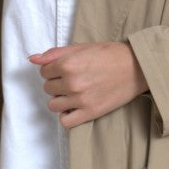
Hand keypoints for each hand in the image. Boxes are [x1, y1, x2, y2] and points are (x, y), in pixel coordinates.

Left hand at [28, 41, 148, 128]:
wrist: (136, 68)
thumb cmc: (110, 54)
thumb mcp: (82, 48)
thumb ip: (55, 53)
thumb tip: (32, 59)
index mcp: (68, 64)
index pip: (44, 72)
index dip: (53, 70)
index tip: (66, 69)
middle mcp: (71, 82)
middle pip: (48, 88)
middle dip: (57, 84)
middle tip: (74, 80)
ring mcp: (80, 99)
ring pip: (53, 105)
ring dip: (61, 99)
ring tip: (74, 93)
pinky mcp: (90, 113)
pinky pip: (65, 121)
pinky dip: (67, 115)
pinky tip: (75, 107)